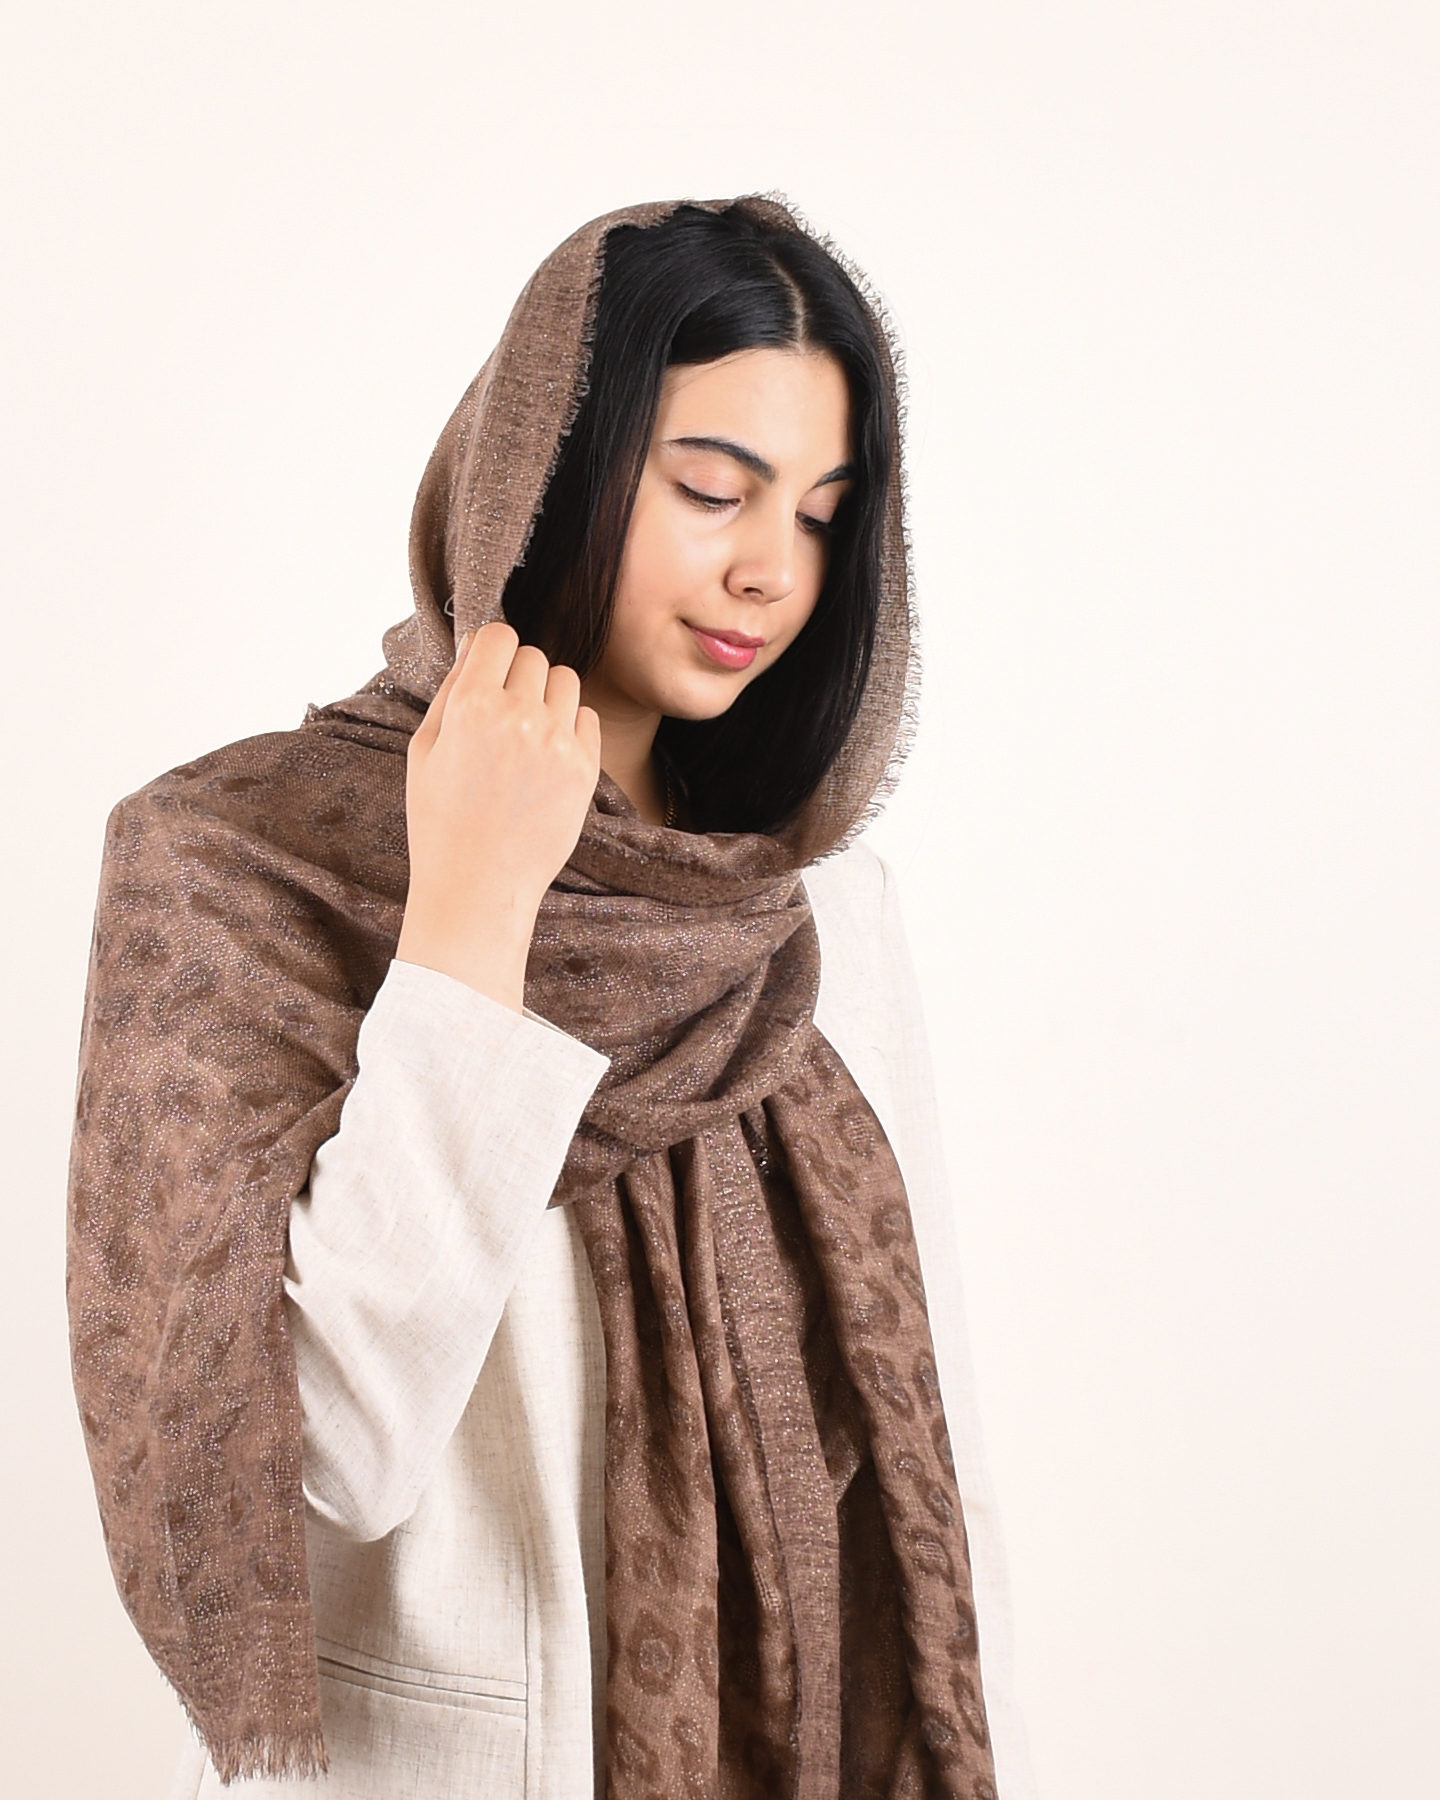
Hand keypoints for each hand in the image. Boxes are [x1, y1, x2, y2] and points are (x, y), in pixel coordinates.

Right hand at [396, 621, 601, 1009]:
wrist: (478, 887)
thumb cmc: (441, 820)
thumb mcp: (424, 749)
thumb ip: (451, 689)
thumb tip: (476, 645)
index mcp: (471, 706)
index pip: (498, 636)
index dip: (492, 651)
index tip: (488, 672)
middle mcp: (518, 716)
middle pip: (533, 656)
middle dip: (518, 676)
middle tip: (503, 715)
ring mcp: (557, 742)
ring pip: (566, 681)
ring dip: (548, 697)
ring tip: (527, 735)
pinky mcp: (585, 769)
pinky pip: (588, 718)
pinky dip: (571, 727)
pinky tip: (547, 758)